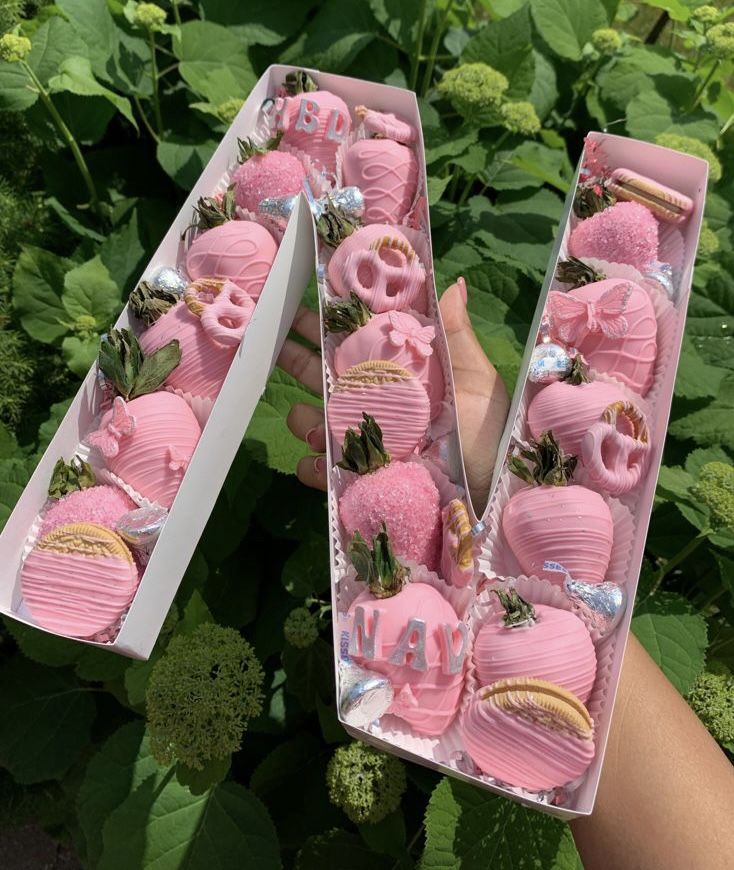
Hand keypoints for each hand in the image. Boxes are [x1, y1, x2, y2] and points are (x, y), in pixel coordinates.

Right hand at [278, 277, 509, 509]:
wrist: (492, 494)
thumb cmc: (488, 432)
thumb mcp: (476, 379)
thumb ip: (454, 334)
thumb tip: (452, 281)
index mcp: (404, 377)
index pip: (363, 344)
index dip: (337, 324)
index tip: (312, 298)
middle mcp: (381, 407)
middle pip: (331, 378)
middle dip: (301, 359)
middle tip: (276, 337)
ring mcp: (369, 444)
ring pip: (318, 423)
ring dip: (303, 417)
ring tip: (309, 420)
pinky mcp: (363, 480)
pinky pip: (325, 472)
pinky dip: (312, 467)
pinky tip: (317, 462)